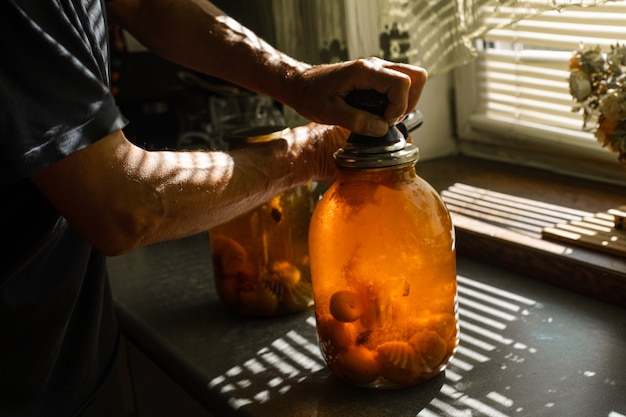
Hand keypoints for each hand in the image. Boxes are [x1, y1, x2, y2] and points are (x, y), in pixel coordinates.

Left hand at [288, 57, 427, 136]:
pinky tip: (378, 114)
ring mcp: (377, 70)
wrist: (300, 83)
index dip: (399, 107)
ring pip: (411, 80)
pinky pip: (398, 85)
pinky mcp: (375, 77)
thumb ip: (356, 121)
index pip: (402, 83)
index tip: (383, 123)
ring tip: (384, 118)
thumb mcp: (329, 112)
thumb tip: (382, 129)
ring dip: (404, 102)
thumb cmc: (310, 95)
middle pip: (416, 76)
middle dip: (409, 103)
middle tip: (389, 120)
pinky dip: (396, 101)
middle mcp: (375, 66)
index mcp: (364, 71)